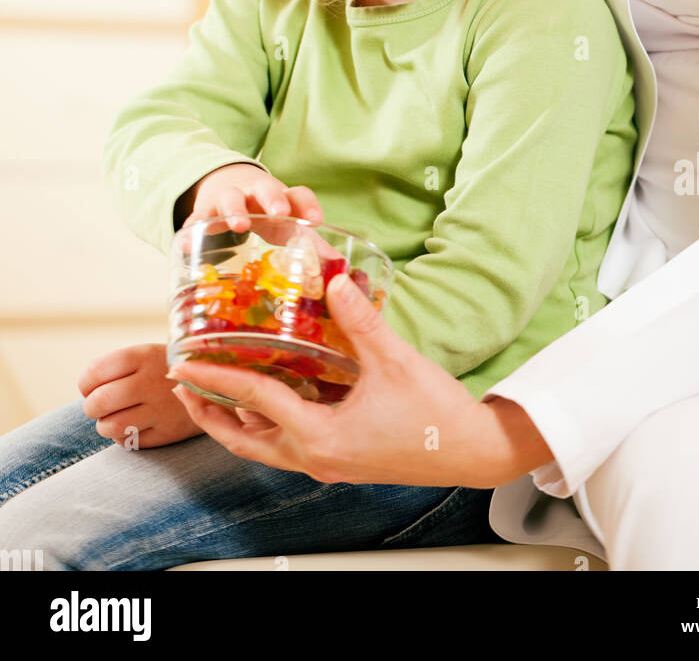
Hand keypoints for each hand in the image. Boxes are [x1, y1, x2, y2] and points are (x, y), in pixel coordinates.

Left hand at [78, 342, 204, 448]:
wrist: (213, 386)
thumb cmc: (164, 370)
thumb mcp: (146, 355)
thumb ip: (114, 367)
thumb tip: (86, 389)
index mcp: (144, 355)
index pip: (95, 372)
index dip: (86, 383)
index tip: (92, 385)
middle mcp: (152, 381)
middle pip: (99, 402)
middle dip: (92, 406)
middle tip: (99, 405)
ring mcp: (161, 409)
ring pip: (110, 427)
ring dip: (105, 425)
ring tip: (114, 417)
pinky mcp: (167, 434)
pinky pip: (129, 442)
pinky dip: (123, 436)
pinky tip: (133, 425)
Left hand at [167, 275, 555, 487]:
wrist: (473, 452)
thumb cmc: (436, 414)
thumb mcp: (396, 361)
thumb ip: (361, 320)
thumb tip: (333, 279)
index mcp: (320, 436)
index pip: (254, 400)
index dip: (217, 376)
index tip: (185, 362)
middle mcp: (315, 456)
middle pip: (244, 439)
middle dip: (209, 412)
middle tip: (183, 384)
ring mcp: (328, 461)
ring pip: (264, 447)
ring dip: (235, 421)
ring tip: (214, 392)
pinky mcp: (342, 458)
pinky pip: (288, 444)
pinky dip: (267, 423)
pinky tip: (272, 396)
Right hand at [186, 162, 323, 233]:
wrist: (230, 186)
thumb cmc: (269, 213)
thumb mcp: (289, 225)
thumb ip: (311, 245)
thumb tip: (339, 270)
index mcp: (282, 199)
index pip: (299, 194)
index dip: (308, 205)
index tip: (316, 220)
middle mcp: (256, 194)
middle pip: (266, 189)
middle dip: (273, 198)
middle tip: (278, 211)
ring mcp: (229, 200)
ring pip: (230, 198)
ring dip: (235, 209)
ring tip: (238, 224)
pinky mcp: (204, 212)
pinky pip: (196, 220)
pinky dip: (191, 231)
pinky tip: (187, 244)